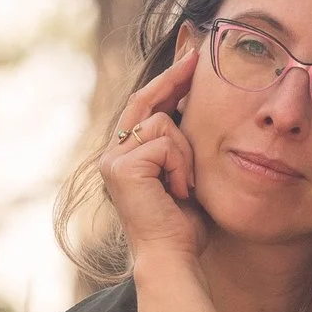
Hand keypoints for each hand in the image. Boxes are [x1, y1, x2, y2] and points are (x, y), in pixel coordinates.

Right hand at [100, 48, 202, 267]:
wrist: (172, 258)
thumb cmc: (184, 228)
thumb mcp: (188, 177)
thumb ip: (183, 148)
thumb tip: (193, 109)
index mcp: (127, 157)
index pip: (147, 108)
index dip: (169, 81)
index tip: (191, 59)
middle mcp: (113, 155)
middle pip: (146, 100)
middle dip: (175, 75)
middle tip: (199, 53)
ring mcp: (114, 159)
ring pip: (164, 123)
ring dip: (187, 154)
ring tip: (186, 187)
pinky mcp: (122, 165)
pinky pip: (165, 142)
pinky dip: (182, 166)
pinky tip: (179, 192)